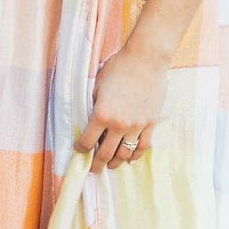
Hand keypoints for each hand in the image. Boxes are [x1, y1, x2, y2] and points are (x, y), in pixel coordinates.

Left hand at [73, 45, 168, 172]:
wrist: (145, 60)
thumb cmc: (119, 67)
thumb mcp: (97, 84)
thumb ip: (93, 104)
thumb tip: (89, 119)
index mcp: (102, 114)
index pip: (87, 141)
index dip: (81, 149)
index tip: (79, 150)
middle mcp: (119, 124)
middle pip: (106, 154)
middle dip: (97, 164)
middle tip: (93, 169)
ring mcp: (136, 126)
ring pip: (124, 154)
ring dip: (115, 163)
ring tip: (110, 165)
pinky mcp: (150, 124)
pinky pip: (142, 147)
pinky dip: (135, 156)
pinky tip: (129, 158)